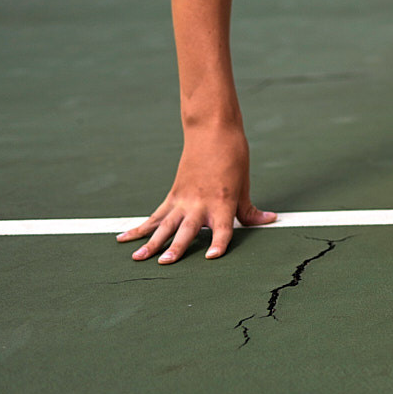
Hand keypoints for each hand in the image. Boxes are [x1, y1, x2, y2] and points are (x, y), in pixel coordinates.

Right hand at [117, 127, 276, 262]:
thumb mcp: (244, 184)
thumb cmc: (233, 157)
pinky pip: (155, 215)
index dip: (218, 243)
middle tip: (165, 262)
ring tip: (138, 257)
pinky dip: (140, 228)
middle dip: (176, 247)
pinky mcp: (173, 195)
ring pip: (165, 225)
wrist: (212, 131)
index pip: (223, 229)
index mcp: (223, 202)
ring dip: (152, 242)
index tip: (212, 257)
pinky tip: (124, 238)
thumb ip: (249, 210)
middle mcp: (201, 204)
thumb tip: (269, 220)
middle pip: (188, 230)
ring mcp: (184, 200)